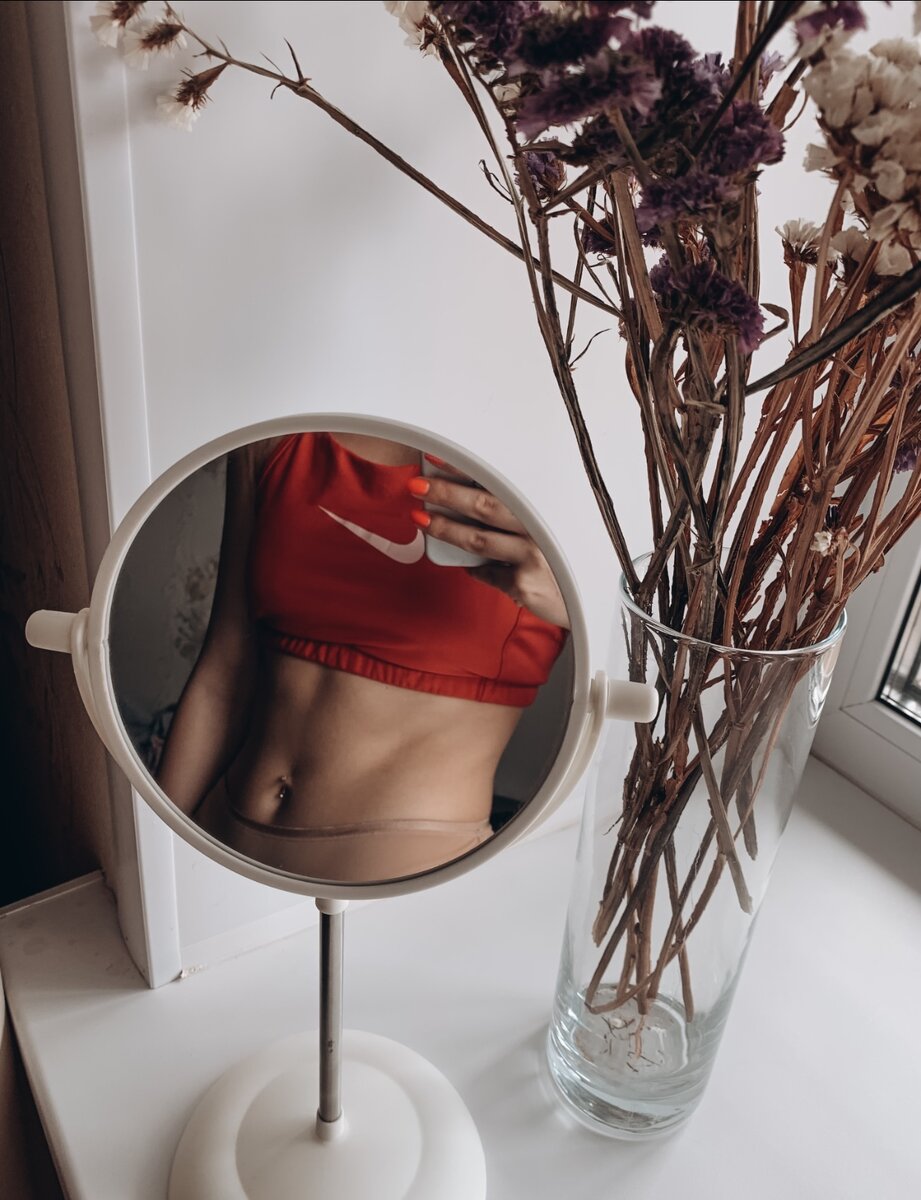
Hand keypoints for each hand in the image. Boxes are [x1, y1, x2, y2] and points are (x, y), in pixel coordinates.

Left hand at [409, 462, 569, 629]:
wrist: (589, 597)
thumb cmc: (561, 558)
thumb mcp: (544, 530)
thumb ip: (513, 518)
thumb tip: (468, 505)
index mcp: (540, 507)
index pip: (496, 480)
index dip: (464, 468)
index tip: (437, 456)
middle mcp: (539, 526)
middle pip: (484, 505)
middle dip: (447, 494)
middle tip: (418, 487)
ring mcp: (533, 555)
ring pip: (479, 539)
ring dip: (447, 529)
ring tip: (422, 519)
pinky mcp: (525, 582)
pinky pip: (488, 573)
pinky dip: (476, 570)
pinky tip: (470, 568)